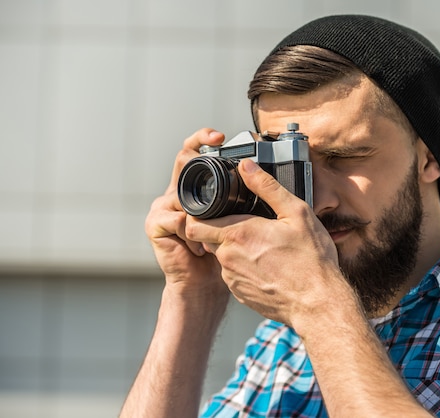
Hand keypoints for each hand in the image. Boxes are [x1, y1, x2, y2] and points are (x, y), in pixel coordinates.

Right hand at [145, 128, 228, 296]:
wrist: (203, 281)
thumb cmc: (222, 250)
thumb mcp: (234, 218)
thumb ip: (239, 197)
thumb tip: (258, 175)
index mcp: (194, 187)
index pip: (192, 153)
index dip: (202, 138)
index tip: (219, 135)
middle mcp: (175, 192)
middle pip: (181, 162)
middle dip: (196, 157)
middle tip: (215, 157)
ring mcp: (162, 207)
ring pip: (182, 194)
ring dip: (201, 214)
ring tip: (211, 234)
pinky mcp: (155, 225)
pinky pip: (175, 220)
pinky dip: (191, 233)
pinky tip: (199, 248)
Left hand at [184, 159, 355, 326]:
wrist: (318, 305)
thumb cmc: (311, 260)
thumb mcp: (296, 213)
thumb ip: (267, 187)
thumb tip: (246, 166)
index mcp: (237, 233)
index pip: (194, 222)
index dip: (199, 213)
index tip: (212, 209)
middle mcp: (228, 258)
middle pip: (208, 237)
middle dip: (220, 229)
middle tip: (247, 225)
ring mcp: (232, 279)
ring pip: (222, 256)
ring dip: (236, 249)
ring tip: (264, 248)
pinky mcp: (240, 295)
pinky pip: (234, 274)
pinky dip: (245, 268)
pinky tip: (268, 266)